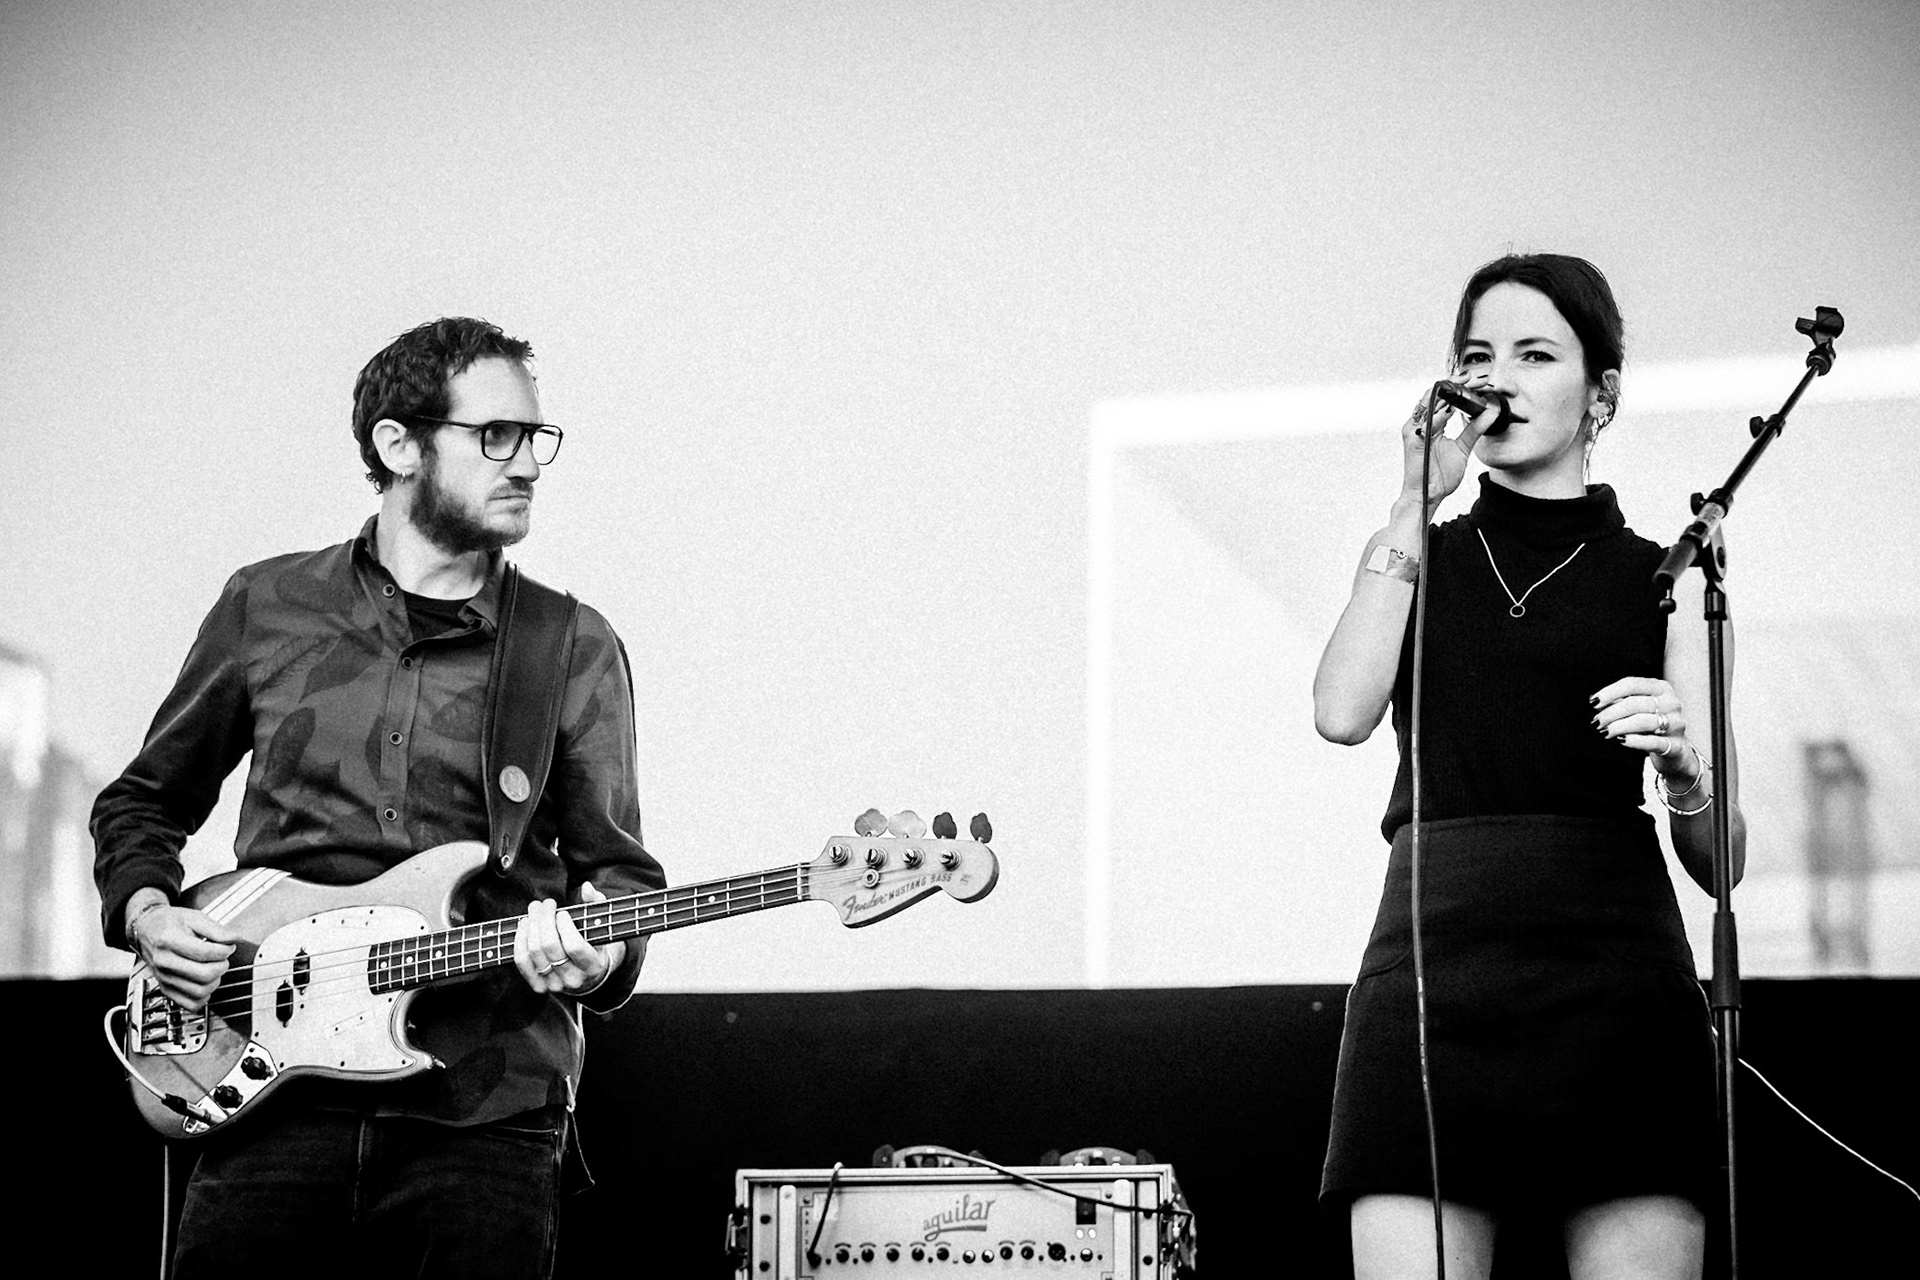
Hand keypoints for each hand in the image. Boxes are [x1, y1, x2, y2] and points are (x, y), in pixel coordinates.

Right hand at [128, 903, 240, 1011]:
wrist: (147, 930)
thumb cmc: (169, 922)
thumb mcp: (194, 917)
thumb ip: (216, 929)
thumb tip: (235, 938)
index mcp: (169, 940)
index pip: (205, 953)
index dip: (225, 950)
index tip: (228, 946)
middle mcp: (164, 961)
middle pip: (204, 975)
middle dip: (222, 965)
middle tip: (222, 957)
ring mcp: (164, 977)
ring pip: (199, 992)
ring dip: (215, 981)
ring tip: (214, 968)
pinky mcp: (166, 989)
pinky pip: (190, 1004)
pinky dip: (204, 997)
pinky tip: (206, 982)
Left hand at [514, 881, 626, 995]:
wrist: (588, 976)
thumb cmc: (595, 944)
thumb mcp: (602, 925)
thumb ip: (596, 903)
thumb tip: (587, 887)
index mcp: (593, 966)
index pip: (574, 946)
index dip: (564, 926)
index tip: (563, 913)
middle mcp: (573, 979)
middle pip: (550, 946)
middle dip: (544, 919)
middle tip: (546, 904)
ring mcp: (555, 985)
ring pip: (534, 952)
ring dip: (531, 926)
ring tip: (534, 911)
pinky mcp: (539, 986)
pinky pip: (522, 962)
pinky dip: (519, 941)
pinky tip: (524, 925)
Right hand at [1400, 373, 1500, 505]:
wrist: (1428, 495)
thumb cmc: (1439, 475)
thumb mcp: (1463, 448)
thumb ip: (1474, 429)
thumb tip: (1491, 412)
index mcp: (1432, 424)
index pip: (1444, 398)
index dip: (1459, 387)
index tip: (1477, 380)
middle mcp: (1421, 423)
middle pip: (1435, 395)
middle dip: (1454, 383)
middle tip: (1473, 376)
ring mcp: (1415, 429)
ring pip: (1428, 402)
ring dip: (1447, 392)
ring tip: (1465, 384)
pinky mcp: (1412, 438)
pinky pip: (1425, 420)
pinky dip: (1439, 412)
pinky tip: (1452, 406)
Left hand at [1591, 677, 1698, 778]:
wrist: (1675, 750)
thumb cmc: (1649, 724)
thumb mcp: (1636, 709)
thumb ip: (1618, 703)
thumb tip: (1595, 702)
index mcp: (1661, 688)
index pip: (1632, 684)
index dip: (1610, 692)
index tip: (1593, 703)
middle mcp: (1671, 703)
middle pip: (1634, 703)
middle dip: (1611, 713)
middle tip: (1597, 722)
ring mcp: (1676, 724)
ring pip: (1643, 721)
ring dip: (1618, 726)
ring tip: (1605, 732)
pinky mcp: (1676, 745)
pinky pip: (1652, 742)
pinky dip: (1633, 740)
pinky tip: (1621, 740)